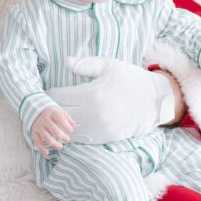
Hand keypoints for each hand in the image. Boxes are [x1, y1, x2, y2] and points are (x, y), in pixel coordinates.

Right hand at [31, 106, 74, 156]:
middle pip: (54, 130)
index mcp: (52, 112)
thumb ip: (67, 117)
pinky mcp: (34, 132)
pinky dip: (41, 148)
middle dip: (62, 136)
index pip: (60, 118)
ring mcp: (38, 126)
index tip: (71, 130)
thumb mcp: (59, 110)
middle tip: (67, 139)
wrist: (34, 109)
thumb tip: (73, 125)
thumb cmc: (50, 111)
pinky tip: (47, 152)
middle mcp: (44, 119)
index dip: (66, 125)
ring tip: (61, 146)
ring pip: (46, 137)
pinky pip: (37, 142)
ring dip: (54, 144)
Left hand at [47, 57, 176, 142]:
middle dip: (52, 109)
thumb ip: (86, 64)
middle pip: (61, 115)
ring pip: (68, 129)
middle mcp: (93, 114)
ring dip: (61, 123)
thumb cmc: (130, 79)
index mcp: (92, 94)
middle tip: (49, 103)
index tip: (47, 90)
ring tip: (58, 115)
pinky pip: (81, 138)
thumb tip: (66, 62)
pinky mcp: (104, 138)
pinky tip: (71, 124)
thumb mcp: (109, 65)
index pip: (59, 97)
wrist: (154, 101)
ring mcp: (99, 129)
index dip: (50, 94)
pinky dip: (73, 132)